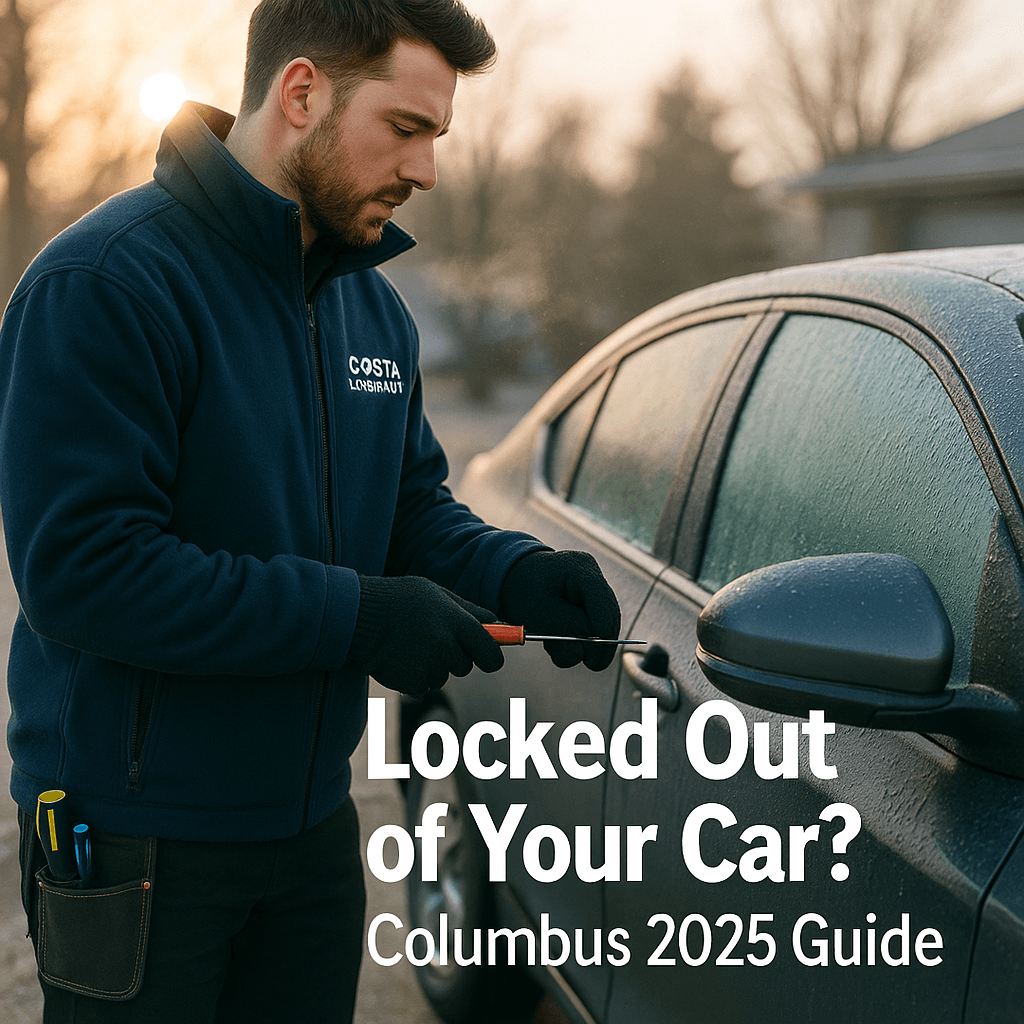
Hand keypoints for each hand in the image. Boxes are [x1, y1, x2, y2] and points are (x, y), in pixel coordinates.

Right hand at [349, 576, 502, 697]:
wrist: (355, 615)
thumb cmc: (397, 600)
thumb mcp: (435, 593)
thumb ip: (469, 610)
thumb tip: (500, 623)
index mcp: (455, 621)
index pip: (491, 653)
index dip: (491, 657)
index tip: (488, 657)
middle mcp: (445, 645)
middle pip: (465, 666)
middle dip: (454, 656)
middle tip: (431, 638)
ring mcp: (428, 666)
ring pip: (443, 676)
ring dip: (432, 666)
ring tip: (408, 644)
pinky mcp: (411, 683)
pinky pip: (423, 686)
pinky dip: (414, 676)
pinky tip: (398, 657)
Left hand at [499, 550, 620, 670]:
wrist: (511, 579)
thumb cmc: (521, 592)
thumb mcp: (539, 617)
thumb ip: (566, 636)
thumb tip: (586, 655)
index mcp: (580, 569)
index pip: (604, 606)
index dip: (602, 636)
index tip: (592, 661)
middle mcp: (591, 573)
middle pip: (609, 617)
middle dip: (595, 643)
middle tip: (589, 664)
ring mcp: (592, 585)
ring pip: (604, 623)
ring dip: (584, 641)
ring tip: (558, 644)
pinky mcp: (589, 598)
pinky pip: (595, 623)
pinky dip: (580, 637)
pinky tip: (562, 638)